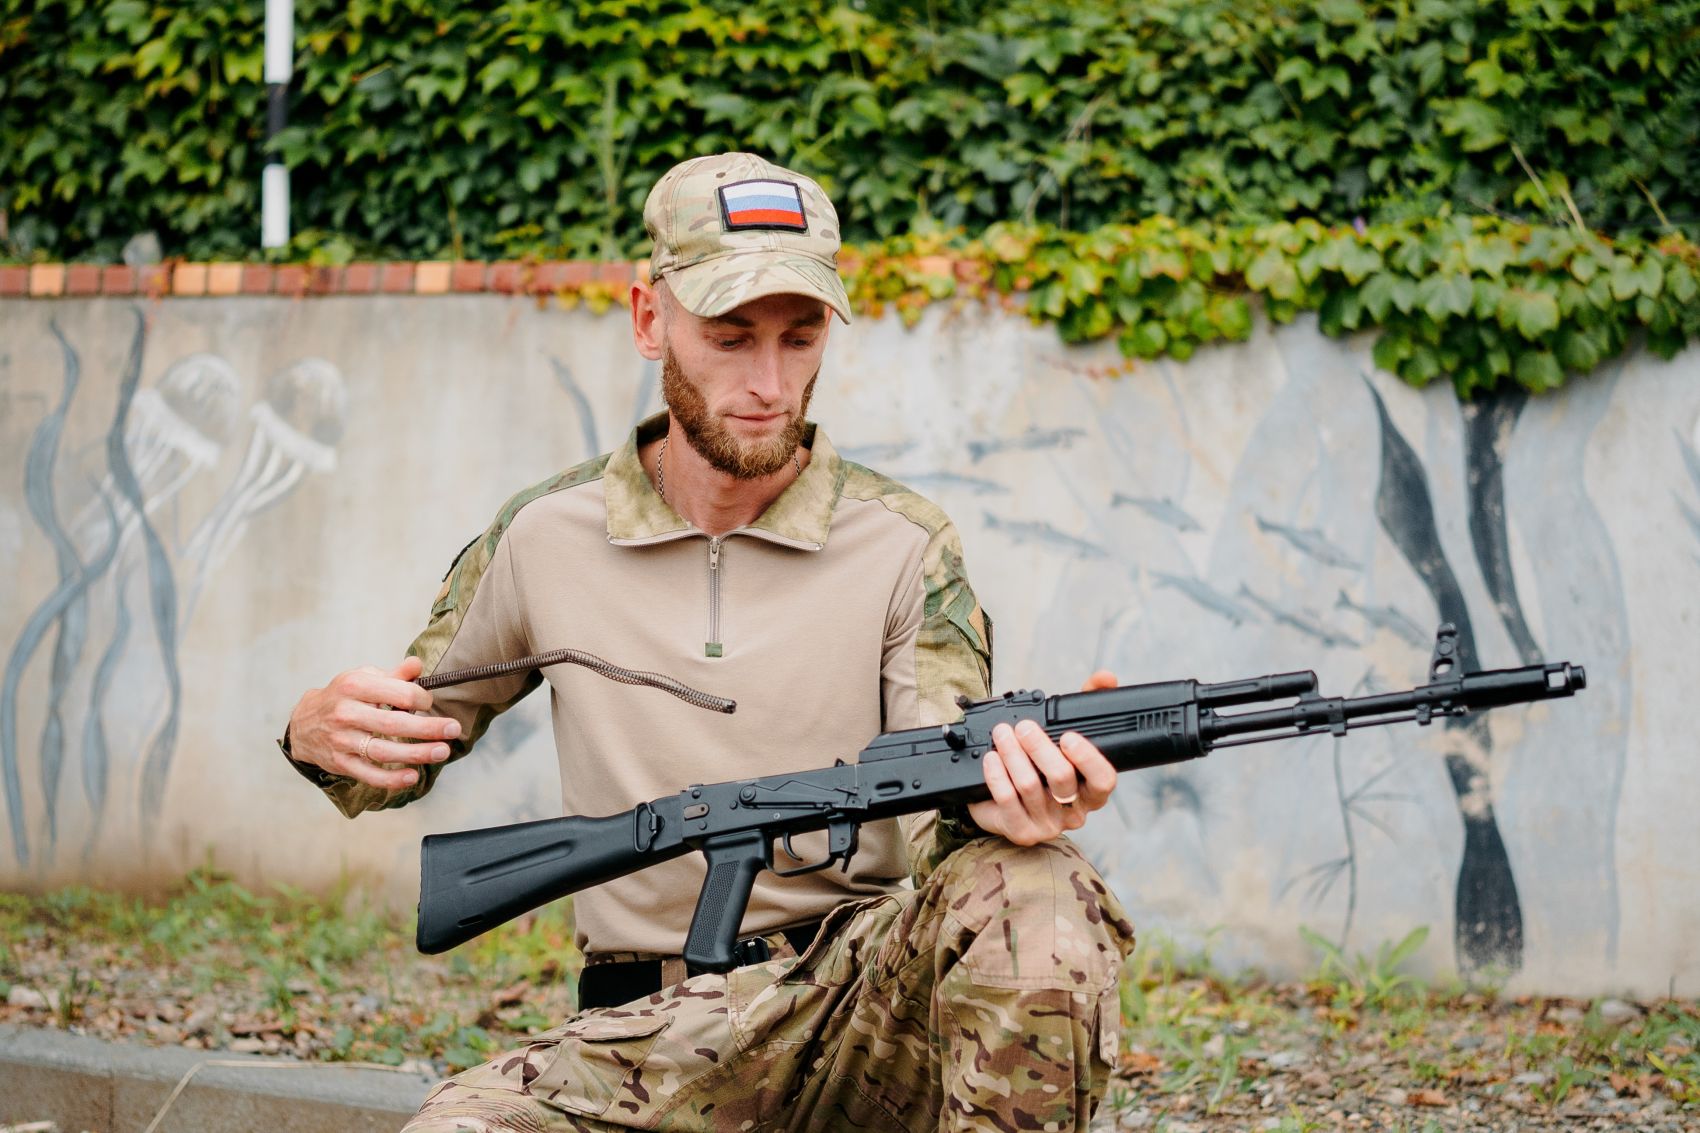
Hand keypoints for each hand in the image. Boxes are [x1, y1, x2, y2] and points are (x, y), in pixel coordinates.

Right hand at [286, 656, 460, 789]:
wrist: (304, 722)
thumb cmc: (342, 698)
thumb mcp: (363, 678)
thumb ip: (393, 675)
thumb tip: (417, 665)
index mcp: (354, 686)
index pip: (397, 693)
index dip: (420, 698)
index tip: (429, 703)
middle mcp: (346, 713)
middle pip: (392, 724)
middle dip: (427, 729)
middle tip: (453, 730)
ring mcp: (342, 740)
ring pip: (383, 751)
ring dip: (416, 754)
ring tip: (442, 751)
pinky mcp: (341, 762)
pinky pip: (368, 774)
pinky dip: (391, 779)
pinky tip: (412, 776)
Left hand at [968, 670, 1118, 845]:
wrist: (1007, 802)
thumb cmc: (1042, 764)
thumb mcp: (1066, 733)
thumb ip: (1088, 702)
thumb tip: (1106, 677)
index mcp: (1091, 790)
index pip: (1103, 780)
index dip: (1089, 759)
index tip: (1069, 737)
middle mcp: (1074, 811)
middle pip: (1061, 779)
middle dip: (1039, 748)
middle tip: (1023, 727)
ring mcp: (1048, 825)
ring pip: (1030, 787)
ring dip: (1013, 755)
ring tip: (1001, 734)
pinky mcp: (1021, 832)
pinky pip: (1007, 801)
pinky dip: (997, 775)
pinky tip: (990, 758)